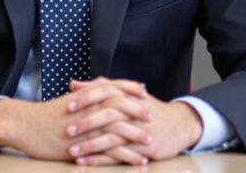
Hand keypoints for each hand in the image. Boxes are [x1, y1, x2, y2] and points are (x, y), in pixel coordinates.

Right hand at [0, 78, 152, 163]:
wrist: (23, 125)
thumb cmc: (43, 115)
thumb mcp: (64, 102)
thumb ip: (82, 95)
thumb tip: (97, 89)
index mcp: (81, 97)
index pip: (110, 86)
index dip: (128, 87)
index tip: (143, 90)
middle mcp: (85, 109)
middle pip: (118, 106)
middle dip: (137, 110)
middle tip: (153, 116)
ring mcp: (84, 128)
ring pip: (116, 129)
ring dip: (136, 135)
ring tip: (150, 142)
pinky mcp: (82, 145)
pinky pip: (109, 150)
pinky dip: (126, 155)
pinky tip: (137, 160)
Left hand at [68, 81, 202, 165]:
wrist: (179, 124)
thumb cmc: (145, 108)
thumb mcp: (126, 94)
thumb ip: (98, 87)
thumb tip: (73, 84)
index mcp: (127, 97)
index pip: (104, 94)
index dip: (86, 99)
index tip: (67, 105)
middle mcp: (133, 113)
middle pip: (108, 116)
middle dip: (86, 124)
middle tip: (67, 130)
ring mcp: (139, 132)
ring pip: (113, 139)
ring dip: (92, 146)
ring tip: (72, 152)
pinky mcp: (144, 149)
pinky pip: (120, 156)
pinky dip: (103, 160)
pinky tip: (87, 162)